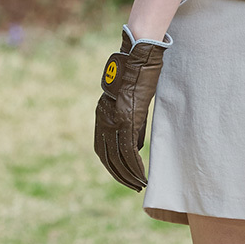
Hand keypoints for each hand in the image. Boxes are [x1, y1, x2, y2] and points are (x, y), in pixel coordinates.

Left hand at [94, 25, 164, 190]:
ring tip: (139, 185)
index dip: (112, 167)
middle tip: (133, 186)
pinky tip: (142, 176)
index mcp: (102, 116)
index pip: (102, 150)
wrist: (137, 56)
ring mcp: (115, 121)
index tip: (123, 177)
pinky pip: (129, 151)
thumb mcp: (130, 101)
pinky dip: (135, 166)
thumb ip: (131, 125)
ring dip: (129, 175)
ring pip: (119, 158)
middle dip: (121, 176)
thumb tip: (135, 149)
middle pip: (109, 158)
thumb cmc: (137, 75)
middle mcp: (105, 121)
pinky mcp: (128, 119)